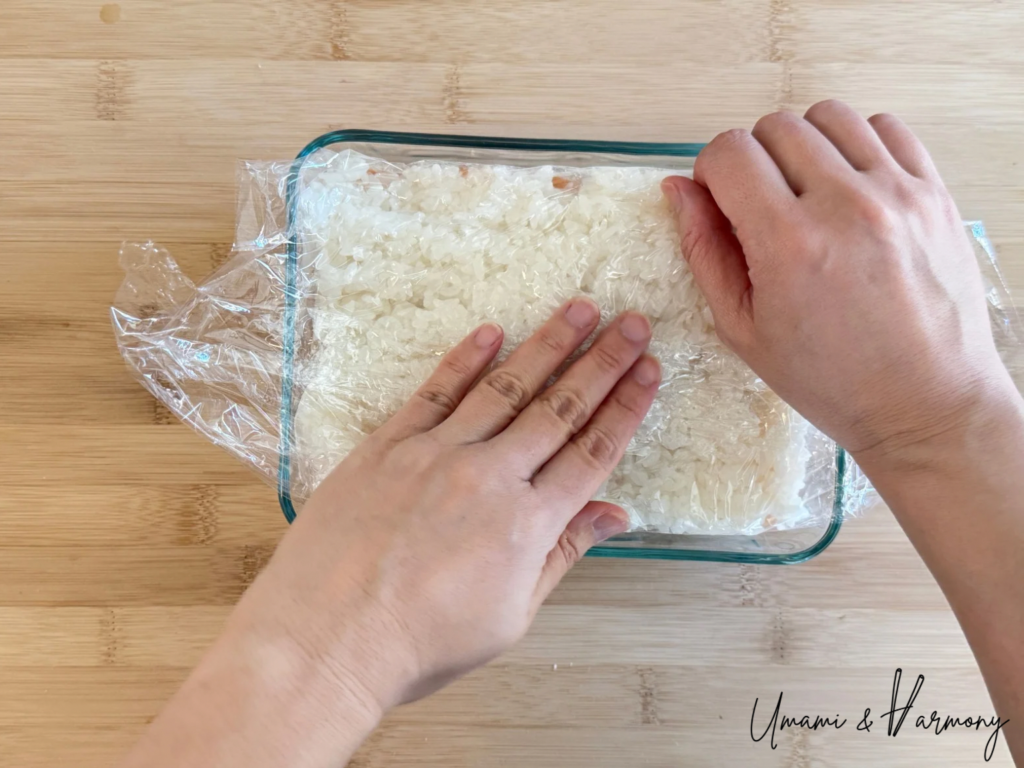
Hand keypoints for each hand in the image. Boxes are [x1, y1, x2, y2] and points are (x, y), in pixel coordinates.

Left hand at [229, 300, 659, 717]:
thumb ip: (562, 554)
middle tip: (634, 322)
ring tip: (580, 309)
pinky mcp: (388, 445)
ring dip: (547, 345)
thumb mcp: (510, 615)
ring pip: (504, 388)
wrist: (327, 638)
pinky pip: (434, 393)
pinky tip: (492, 332)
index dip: (626, 409)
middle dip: (603, 363)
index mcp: (527, 524)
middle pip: (559, 409)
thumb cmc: (421, 641)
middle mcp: (490, 476)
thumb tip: (616, 514)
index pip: (592, 453)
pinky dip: (464, 360)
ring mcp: (436, 454)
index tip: (650, 370)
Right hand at [661, 100, 1014, 464]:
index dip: (711, 172)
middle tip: (761, 203)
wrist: (924, 404)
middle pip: (775, 126)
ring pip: (829, 116)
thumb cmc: (832, 379)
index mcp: (788, 245)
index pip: (730, 152)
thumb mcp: (743, 329)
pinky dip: (857, 144)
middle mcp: (845, 207)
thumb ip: (705, 251)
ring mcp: (897, 194)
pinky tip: (850, 185)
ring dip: (804, 144)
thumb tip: (679, 190)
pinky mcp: (934, 193)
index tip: (721, 200)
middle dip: (754, 158)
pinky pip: (886, 128)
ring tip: (807, 190)